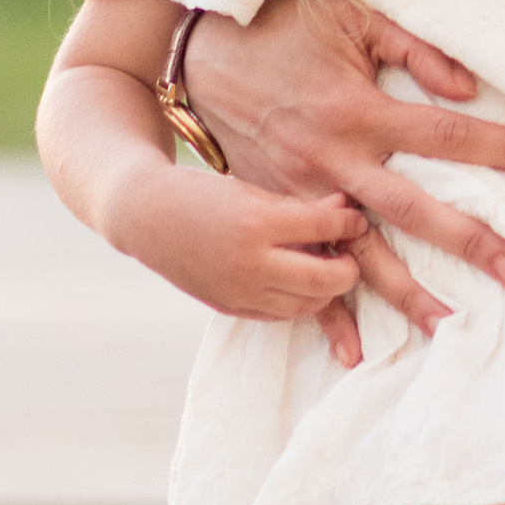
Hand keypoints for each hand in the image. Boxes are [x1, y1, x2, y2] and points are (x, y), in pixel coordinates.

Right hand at [108, 160, 371, 359]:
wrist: (146, 217)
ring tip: (329, 268)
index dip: (349, 223)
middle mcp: (249, 262)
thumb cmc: (203, 194)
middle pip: (324, 280)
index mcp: (255, 222)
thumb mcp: (251, 190)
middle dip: (349, 270)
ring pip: (307, 305)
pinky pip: (281, 314)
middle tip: (352, 256)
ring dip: (327, 290)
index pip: (323, 227)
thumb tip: (347, 209)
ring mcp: (239, 291)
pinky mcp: (231, 308)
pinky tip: (302, 282)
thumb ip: (299, 206)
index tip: (358, 219)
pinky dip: (299, 301)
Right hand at [181, 0, 504, 336]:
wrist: (198, 58)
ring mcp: (304, 195)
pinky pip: (303, 269)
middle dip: (470, 241)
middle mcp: (337, 160)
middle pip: (416, 209)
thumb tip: (468, 87)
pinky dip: (325, 314)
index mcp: (362, 111)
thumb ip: (414, 47)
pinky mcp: (275, 212)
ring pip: (362, 254)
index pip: (451, 133)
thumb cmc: (284, 31)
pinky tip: (353, 351)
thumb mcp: (350, 19)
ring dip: (405, 295)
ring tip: (449, 328)